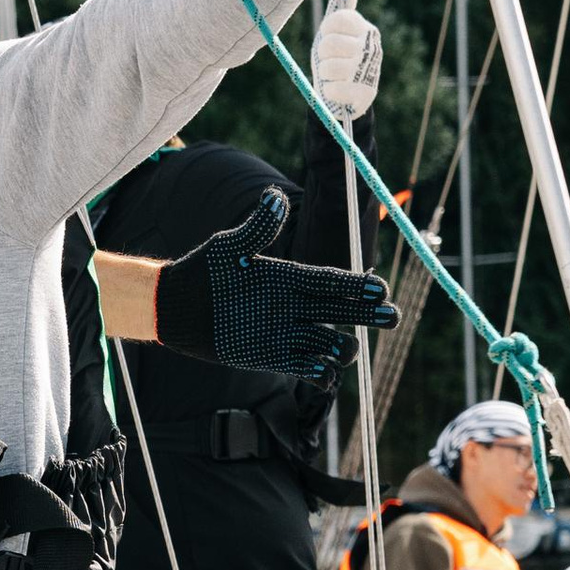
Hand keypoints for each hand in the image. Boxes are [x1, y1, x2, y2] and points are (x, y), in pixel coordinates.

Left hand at [156, 188, 397, 385]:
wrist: (177, 306)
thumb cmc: (204, 272)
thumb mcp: (230, 246)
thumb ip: (257, 227)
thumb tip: (275, 197)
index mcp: (290, 278)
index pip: (332, 282)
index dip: (357, 286)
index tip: (380, 289)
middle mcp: (295, 306)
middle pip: (341, 311)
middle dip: (367, 314)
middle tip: (392, 317)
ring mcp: (286, 333)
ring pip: (328, 343)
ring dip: (341, 348)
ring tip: (345, 350)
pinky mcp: (272, 357)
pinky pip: (305, 367)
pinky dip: (318, 372)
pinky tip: (324, 372)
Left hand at [311, 0, 382, 123]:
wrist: (345, 96)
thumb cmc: (337, 60)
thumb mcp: (335, 34)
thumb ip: (340, 12)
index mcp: (364, 28)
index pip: (337, 18)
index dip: (325, 29)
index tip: (326, 36)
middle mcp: (371, 46)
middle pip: (329, 43)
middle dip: (322, 54)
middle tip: (328, 60)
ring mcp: (370, 69)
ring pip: (329, 67)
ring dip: (324, 74)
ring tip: (333, 76)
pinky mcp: (366, 93)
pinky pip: (334, 89)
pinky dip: (329, 91)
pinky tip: (336, 90)